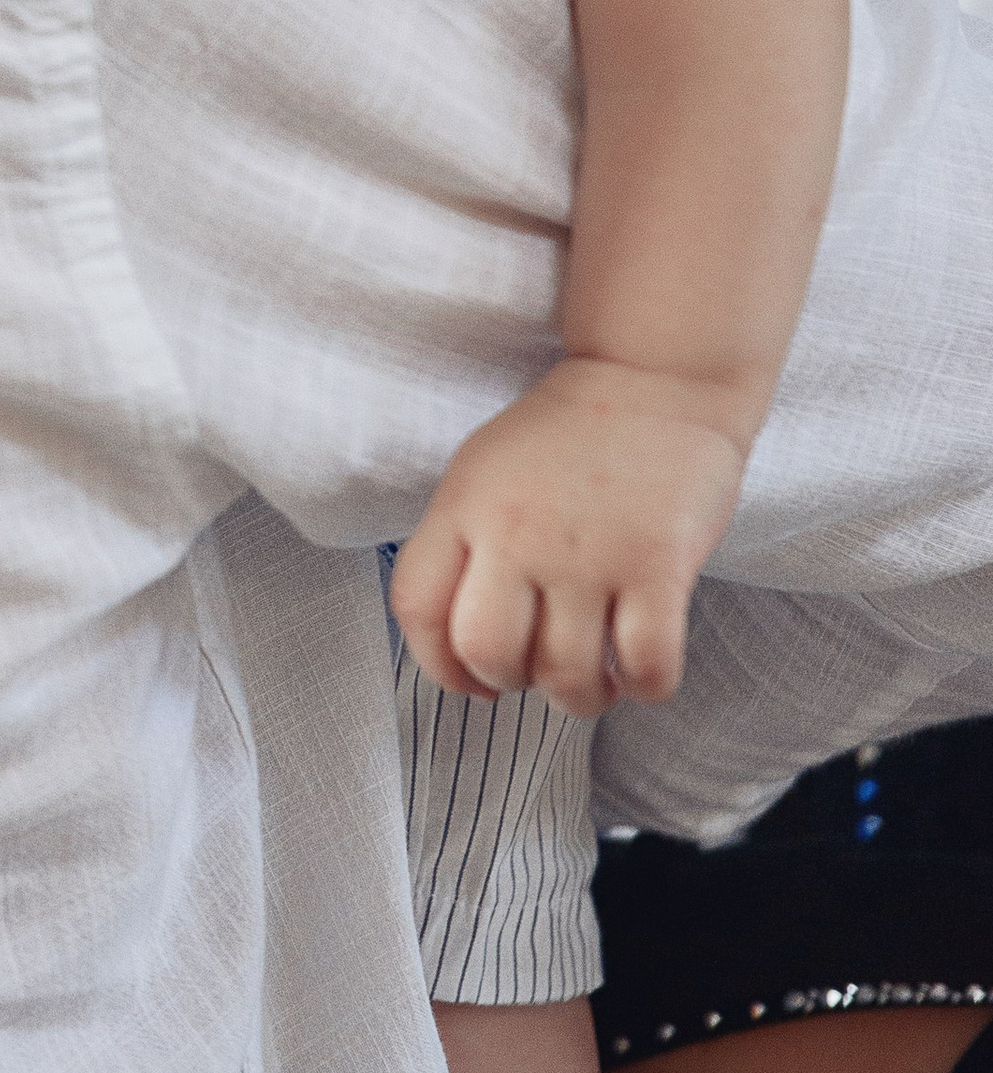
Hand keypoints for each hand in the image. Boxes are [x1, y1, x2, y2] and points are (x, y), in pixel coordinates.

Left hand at [388, 358, 750, 717]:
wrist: (656, 377)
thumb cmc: (571, 434)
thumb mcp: (485, 470)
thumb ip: (464, 542)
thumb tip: (459, 639)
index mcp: (465, 506)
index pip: (416, 607)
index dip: (438, 665)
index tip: (471, 678)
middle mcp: (517, 532)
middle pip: (486, 651)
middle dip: (511, 681)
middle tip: (539, 666)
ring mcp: (588, 553)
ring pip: (566, 676)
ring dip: (581, 696)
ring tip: (597, 673)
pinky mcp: (657, 565)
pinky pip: (645, 667)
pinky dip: (645, 687)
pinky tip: (641, 664)